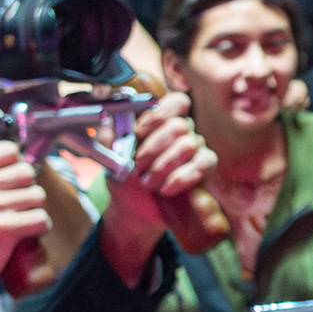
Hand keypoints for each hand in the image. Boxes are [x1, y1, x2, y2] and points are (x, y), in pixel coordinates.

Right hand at [0, 141, 54, 311]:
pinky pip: (41, 219)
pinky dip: (39, 228)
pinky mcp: (1, 230)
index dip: (15, 166)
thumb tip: (15, 153)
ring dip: (32, 209)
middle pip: (26, 171)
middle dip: (26, 188)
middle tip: (14, 205)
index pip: (8, 151)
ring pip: (37, 195)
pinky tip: (24, 233)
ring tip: (16, 220)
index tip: (10, 182)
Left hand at [108, 86, 225, 260]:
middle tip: (137, 167)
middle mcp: (183, 131)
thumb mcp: (110, 158)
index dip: (158, 116)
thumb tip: (108, 120)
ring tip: (147, 182)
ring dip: (163, 166)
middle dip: (153, 148)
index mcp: (161, 122)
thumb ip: (108, 138)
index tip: (137, 133)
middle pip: (180, 125)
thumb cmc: (125, 178)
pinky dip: (180, 178)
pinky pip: (202, 165)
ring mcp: (196, 148)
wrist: (134, 209)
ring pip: (189, 145)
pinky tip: (165, 188)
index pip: (176, 102)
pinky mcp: (204, 168)